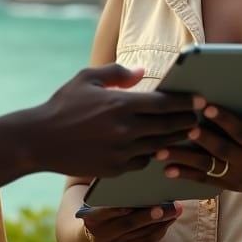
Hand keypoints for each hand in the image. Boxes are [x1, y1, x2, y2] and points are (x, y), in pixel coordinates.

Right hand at [26, 64, 201, 177]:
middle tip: (201, 118)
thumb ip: (117, 72)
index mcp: (120, 104)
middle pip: (168, 127)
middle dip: (186, 121)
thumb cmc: (63, 104)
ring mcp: (121, 152)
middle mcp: (125, 130)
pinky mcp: (115, 169)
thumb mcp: (87, 78)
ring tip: (187, 133)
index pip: (163, 104)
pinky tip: (160, 149)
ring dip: (175, 140)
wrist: (40, 140)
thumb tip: (141, 72)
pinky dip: (154, 155)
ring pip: (159, 147)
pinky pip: (143, 162)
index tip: (200, 100)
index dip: (185, 102)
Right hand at [81, 203, 182, 241]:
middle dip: (148, 215)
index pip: (104, 213)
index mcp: (90, 219)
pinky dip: (159, 230)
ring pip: (140, 234)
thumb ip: (110, 194)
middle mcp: (100, 235)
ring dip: (160, 222)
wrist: (97, 235)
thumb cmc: (101, 209)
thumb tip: (135, 178)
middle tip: (166, 205)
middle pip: (127, 224)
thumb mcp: (99, 202)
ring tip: (175, 210)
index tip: (133, 202)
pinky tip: (169, 220)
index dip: (118, 209)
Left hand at [156, 106, 241, 199]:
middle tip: (181, 129)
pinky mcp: (227, 185)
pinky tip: (167, 170)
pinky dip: (186, 176)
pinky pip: (205, 181)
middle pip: (221, 151)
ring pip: (207, 168)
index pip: (240, 132)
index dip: (224, 120)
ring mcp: (236, 177)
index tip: (206, 108)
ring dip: (183, 160)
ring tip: (161, 152)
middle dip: (200, 140)